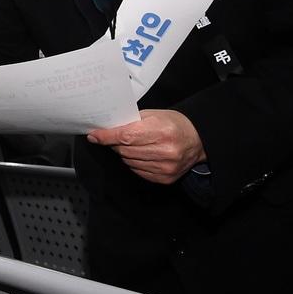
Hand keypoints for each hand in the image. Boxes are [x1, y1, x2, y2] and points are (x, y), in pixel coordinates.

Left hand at [86, 109, 206, 184]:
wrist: (198, 141)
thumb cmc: (174, 125)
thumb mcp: (154, 115)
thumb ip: (131, 121)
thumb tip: (107, 129)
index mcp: (161, 131)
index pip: (125, 136)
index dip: (106, 136)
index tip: (94, 136)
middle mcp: (164, 151)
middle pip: (125, 150)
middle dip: (115, 143)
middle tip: (116, 137)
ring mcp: (165, 167)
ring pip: (129, 161)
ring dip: (125, 153)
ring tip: (135, 144)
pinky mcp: (165, 178)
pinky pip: (137, 171)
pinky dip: (134, 162)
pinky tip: (142, 154)